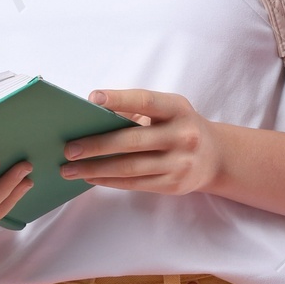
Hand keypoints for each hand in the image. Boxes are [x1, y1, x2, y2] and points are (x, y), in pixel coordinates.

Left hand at [60, 89, 222, 195]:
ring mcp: (179, 163)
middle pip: (132, 140)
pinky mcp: (173, 184)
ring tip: (69, 169)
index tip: (92, 99)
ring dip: (96, 169)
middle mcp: (182, 135)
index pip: (146, 101)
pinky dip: (108, 180)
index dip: (120, 99)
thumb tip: (92, 119)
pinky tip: (90, 177)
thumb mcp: (168, 111)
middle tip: (69, 149)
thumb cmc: (178, 127)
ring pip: (130, 167)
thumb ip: (136, 111)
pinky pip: (134, 183)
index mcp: (178, 109)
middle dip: (97, 145)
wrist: (215, 157)